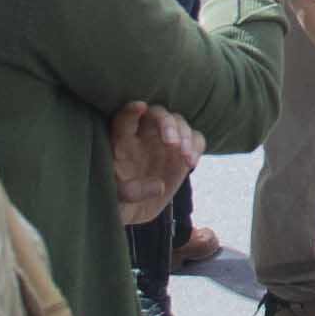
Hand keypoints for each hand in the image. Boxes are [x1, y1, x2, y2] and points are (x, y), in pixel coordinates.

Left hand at [109, 102, 204, 224]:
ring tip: (185, 156)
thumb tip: (159, 185)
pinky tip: (191, 163)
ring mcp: (165, 140)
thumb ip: (132, 191)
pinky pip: (196, 139)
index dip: (131, 110)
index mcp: (121, 140)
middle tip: (172, 143)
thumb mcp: (117, 198)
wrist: (132, 208)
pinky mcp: (182, 151)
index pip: (125, 118)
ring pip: (179, 122)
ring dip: (185, 135)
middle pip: (157, 114)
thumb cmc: (117, 199)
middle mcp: (144, 134)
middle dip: (167, 124)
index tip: (140, 107)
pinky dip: (197, 147)